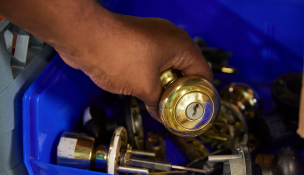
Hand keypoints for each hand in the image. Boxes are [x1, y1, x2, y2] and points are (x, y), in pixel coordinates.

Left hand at [57, 14, 212, 119]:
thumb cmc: (119, 57)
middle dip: (182, 90)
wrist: (84, 37)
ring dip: (166, 84)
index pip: (203, 71)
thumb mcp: (144, 86)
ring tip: (164, 104)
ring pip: (167, 66)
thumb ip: (158, 102)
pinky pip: (152, 61)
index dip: (202, 92)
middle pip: (186, 69)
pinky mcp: (137, 41)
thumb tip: (161, 114)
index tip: (196, 109)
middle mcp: (171, 38)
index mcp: (181, 45)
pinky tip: (148, 92)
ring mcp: (153, 38)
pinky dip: (153, 76)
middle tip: (179, 109)